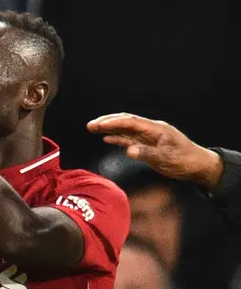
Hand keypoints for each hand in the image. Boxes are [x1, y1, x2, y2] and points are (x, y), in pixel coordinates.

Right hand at [87, 112, 223, 188]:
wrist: (198, 166)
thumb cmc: (185, 161)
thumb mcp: (166, 158)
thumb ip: (147, 154)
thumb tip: (128, 150)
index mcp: (156, 129)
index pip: (130, 122)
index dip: (113, 122)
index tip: (98, 125)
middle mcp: (151, 130)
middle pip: (126, 122)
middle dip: (107, 122)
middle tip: (90, 125)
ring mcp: (149, 137)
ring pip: (126, 129)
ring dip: (110, 128)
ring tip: (93, 129)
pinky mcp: (148, 145)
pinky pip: (130, 139)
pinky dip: (118, 138)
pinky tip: (107, 139)